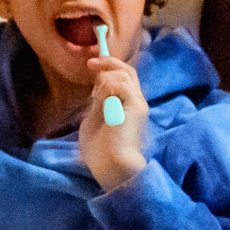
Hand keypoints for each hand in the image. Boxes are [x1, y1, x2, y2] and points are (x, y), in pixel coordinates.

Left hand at [78, 55, 148, 190]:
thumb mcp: (93, 119)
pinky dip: (109, 86)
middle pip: (127, 71)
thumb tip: (99, 84)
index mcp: (126, 106)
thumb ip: (98, 102)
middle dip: (108, 63)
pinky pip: (123, 84)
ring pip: (125, 74)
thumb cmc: (99, 151)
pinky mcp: (137, 106)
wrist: (110, 166)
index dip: (108, 67)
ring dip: (105, 79)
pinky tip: (102, 100)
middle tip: (91, 63)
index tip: (91, 64)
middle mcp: (136, 103)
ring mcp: (138, 104)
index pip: (122, 78)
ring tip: (96, 98)